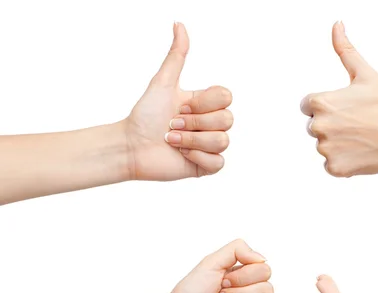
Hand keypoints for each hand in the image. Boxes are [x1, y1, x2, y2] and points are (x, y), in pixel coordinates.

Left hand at [125, 22, 232, 180]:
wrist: (132, 146)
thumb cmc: (144, 116)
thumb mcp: (162, 83)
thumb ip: (176, 56)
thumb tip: (179, 24)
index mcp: (204, 104)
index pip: (225, 97)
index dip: (204, 103)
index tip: (180, 105)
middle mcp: (210, 124)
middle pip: (227, 119)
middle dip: (195, 122)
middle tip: (172, 125)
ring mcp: (209, 146)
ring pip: (222, 141)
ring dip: (192, 141)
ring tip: (172, 141)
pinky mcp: (206, 166)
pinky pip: (217, 162)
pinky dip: (197, 157)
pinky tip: (181, 156)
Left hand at [300, 22, 377, 176]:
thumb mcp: (365, 74)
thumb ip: (345, 50)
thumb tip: (337, 25)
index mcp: (320, 103)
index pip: (307, 106)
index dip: (328, 107)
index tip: (347, 109)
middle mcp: (318, 127)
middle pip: (314, 127)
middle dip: (332, 126)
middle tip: (358, 124)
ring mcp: (326, 149)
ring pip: (324, 146)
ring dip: (338, 144)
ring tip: (361, 138)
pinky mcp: (335, 168)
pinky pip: (331, 165)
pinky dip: (344, 162)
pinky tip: (361, 152)